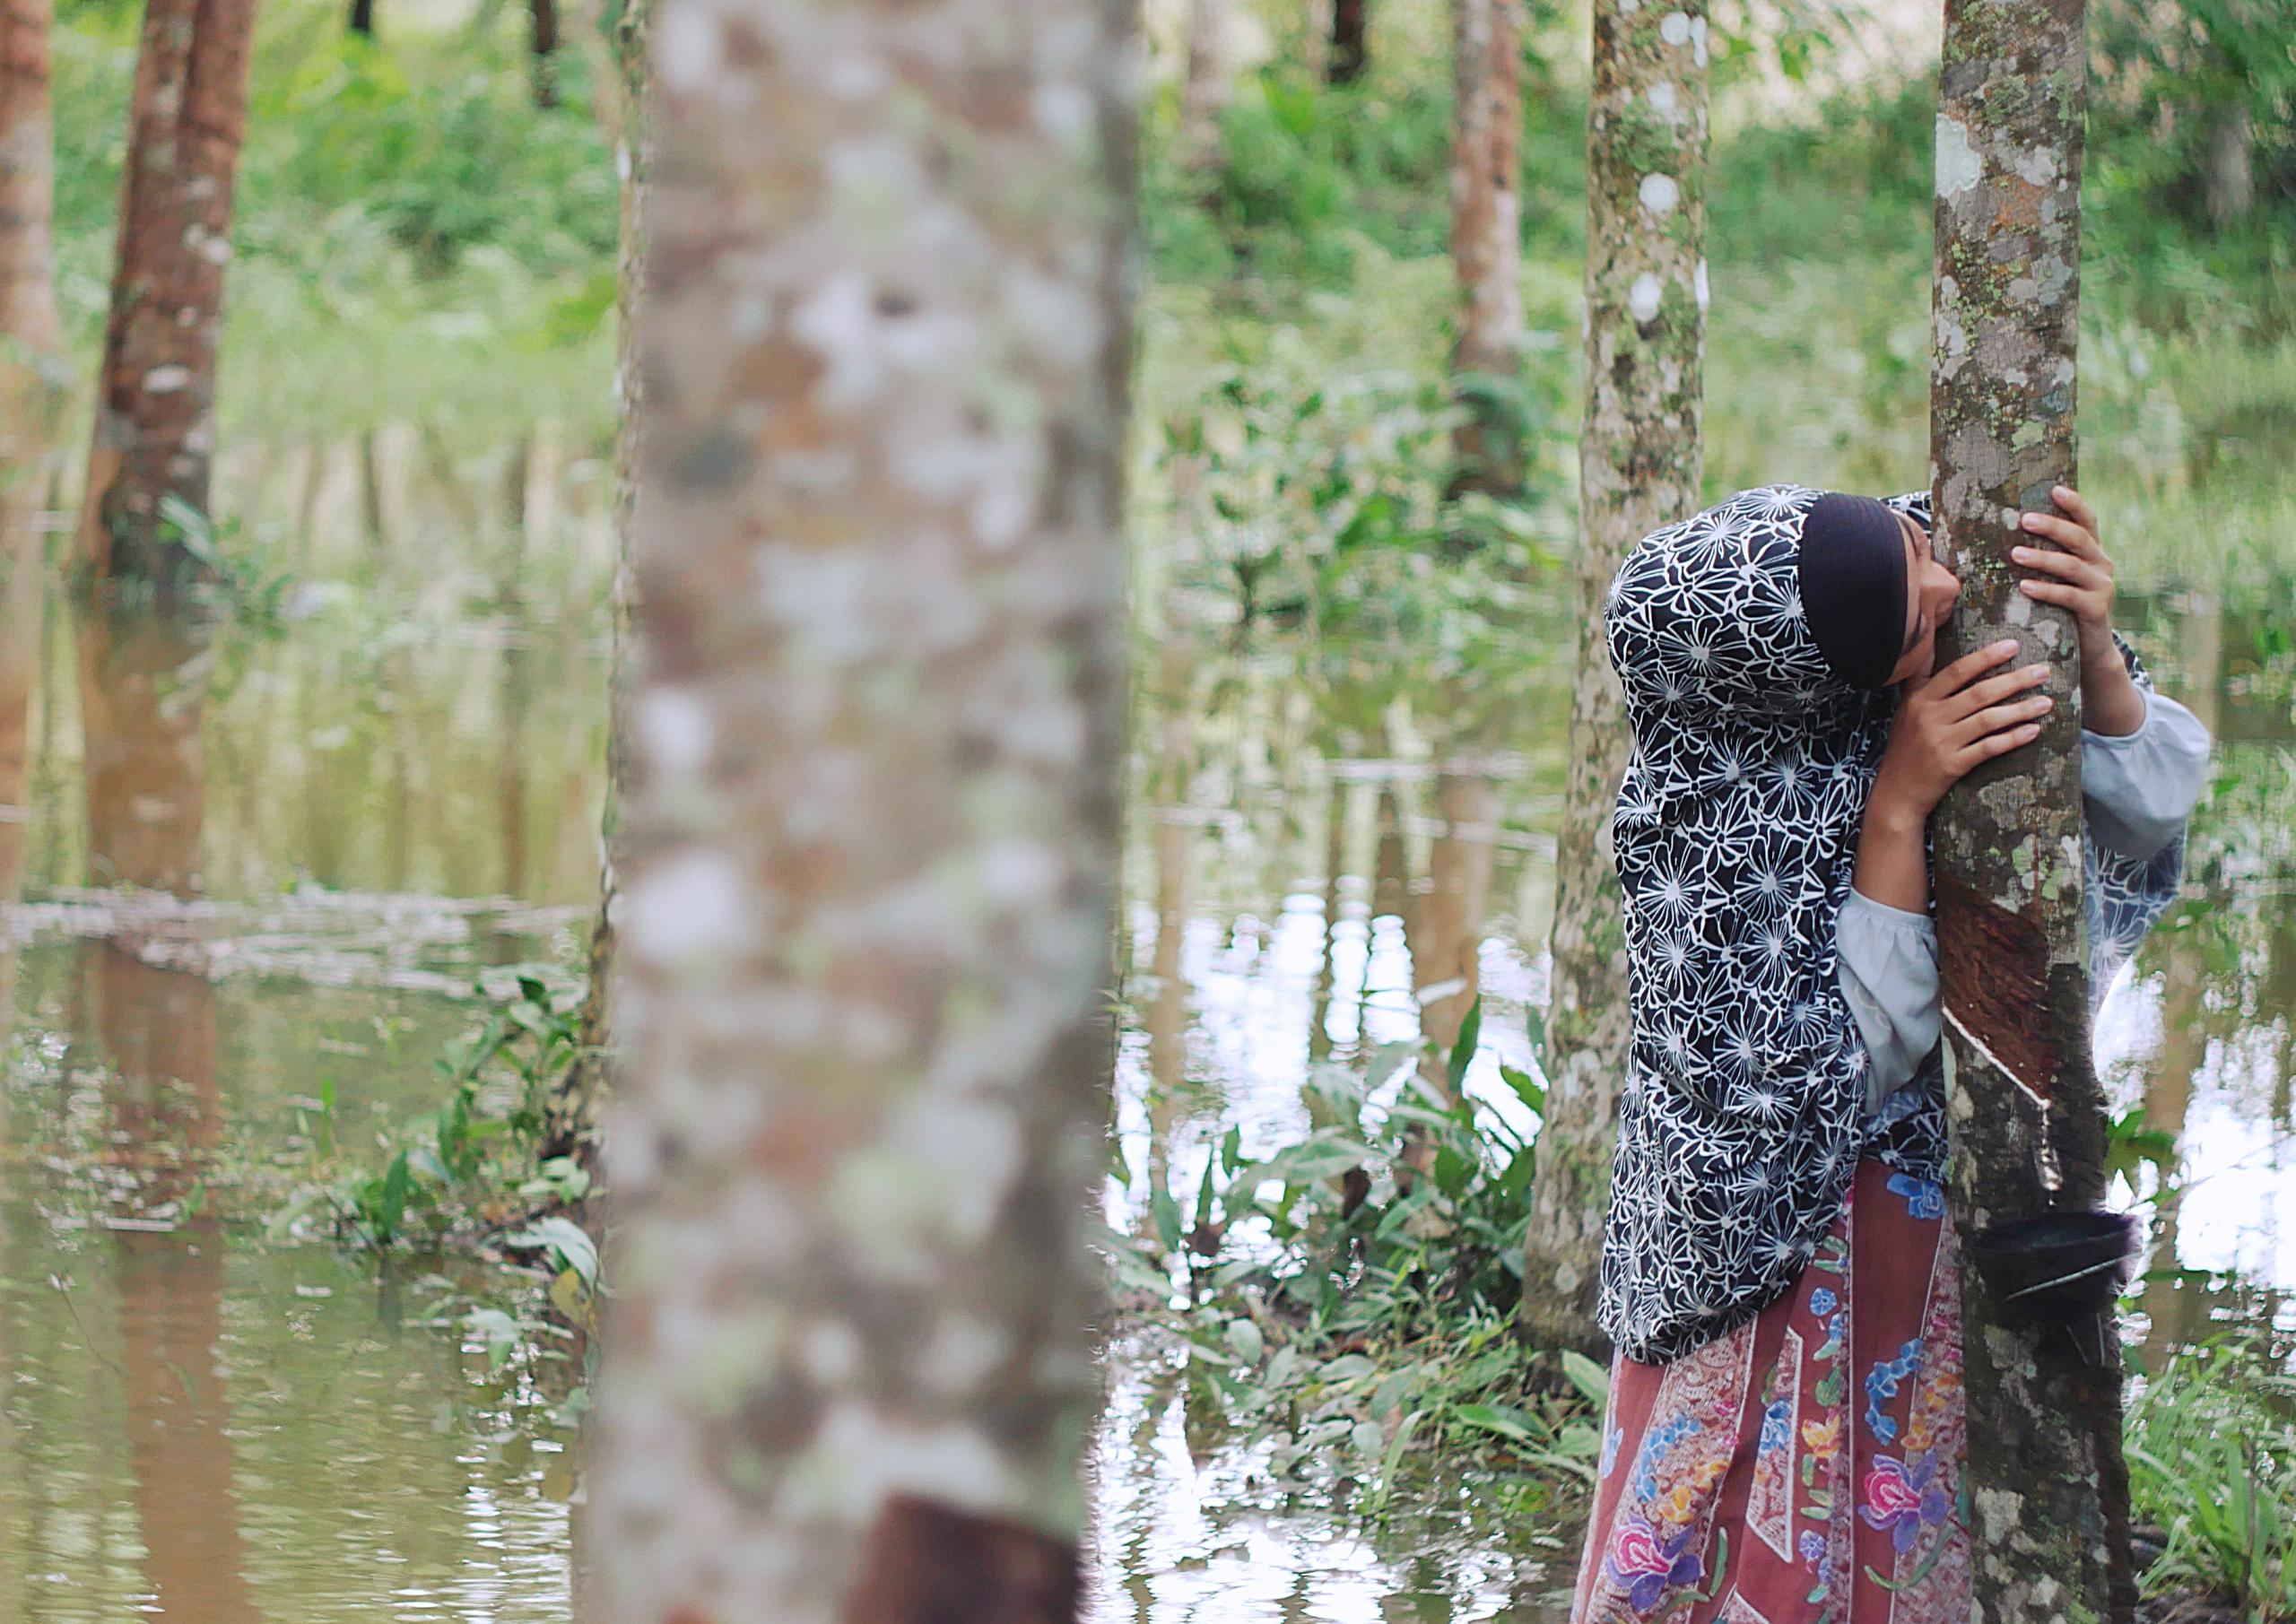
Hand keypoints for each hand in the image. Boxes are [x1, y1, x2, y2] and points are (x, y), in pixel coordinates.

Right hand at [1869, 640, 2051, 823]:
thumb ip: (1921, 679)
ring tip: (2046, 702)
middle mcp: (1930, 717)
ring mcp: (1942, 741)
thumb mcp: (1906, 709)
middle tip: (2044, 671)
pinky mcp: (1952, 765)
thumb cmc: (1906, 747)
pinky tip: (2033, 731)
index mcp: (1920, 699)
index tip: (2013, 645)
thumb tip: (1932, 642)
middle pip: (1979, 693)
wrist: (1896, 792)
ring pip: (1988, 720)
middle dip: (2015, 680)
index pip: (1957, 671)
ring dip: (2021, 709)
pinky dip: (2012, 738)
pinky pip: (1988, 748)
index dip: (1986, 657)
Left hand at [2012, 485, 2144, 735]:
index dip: (2074, 504)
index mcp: (2092, 551)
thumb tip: (1997, 534)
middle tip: (2024, 519)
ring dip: (2043, 558)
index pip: (2087, 520)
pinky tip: (2025, 586)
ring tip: (2015, 553)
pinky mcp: (2096, 610)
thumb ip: (2041, 556)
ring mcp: (2101, 587)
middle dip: (2052, 526)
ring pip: (2072, 566)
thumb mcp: (2056, 578)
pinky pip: (2069, 597)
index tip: (2054, 489)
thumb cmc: (2061, 608)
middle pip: (2079, 538)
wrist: (2088, 650)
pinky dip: (2047, 590)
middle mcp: (2101, 564)